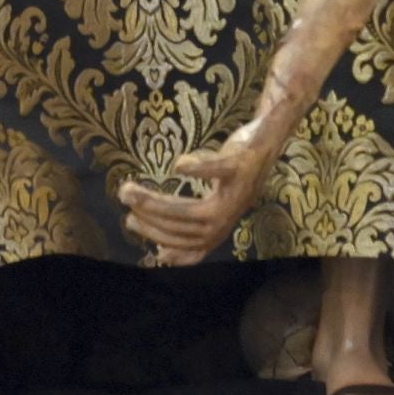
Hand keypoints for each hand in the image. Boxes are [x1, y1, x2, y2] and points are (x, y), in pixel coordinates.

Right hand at [117, 121, 281, 266]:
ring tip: (134, 190)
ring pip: (195, 208)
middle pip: (187, 227)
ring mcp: (236, 191)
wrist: (268, 141)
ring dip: (161, 203)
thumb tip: (161, 253)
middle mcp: (229, 213)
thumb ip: (193, 226)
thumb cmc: (236, 173)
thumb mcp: (216, 204)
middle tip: (125, 199)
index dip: (165, 243)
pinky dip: (200, 170)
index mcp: (222, 223)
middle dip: (152, 219)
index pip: (191, 245)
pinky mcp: (241, 165)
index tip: (137, 231)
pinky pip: (219, 170)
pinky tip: (179, 165)